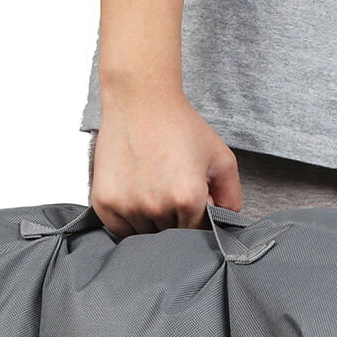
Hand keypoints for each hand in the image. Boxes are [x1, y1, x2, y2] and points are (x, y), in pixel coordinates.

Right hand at [91, 89, 241, 237]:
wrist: (139, 100)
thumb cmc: (178, 126)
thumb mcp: (220, 158)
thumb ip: (231, 197)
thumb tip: (226, 223)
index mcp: (187, 198)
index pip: (196, 233)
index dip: (196, 220)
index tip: (190, 204)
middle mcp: (156, 207)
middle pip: (170, 236)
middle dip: (174, 221)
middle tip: (170, 191)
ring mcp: (128, 207)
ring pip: (145, 236)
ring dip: (151, 223)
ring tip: (151, 190)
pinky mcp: (105, 204)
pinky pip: (121, 231)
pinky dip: (128, 221)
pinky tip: (135, 195)